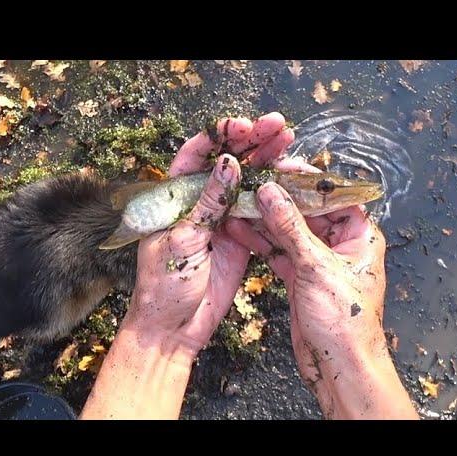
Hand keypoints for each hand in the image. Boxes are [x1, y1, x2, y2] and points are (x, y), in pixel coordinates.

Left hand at [81, 113, 294, 418]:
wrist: (174, 329)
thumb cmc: (164, 287)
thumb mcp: (183, 241)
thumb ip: (208, 204)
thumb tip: (229, 163)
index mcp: (175, 198)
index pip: (196, 155)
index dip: (220, 136)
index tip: (244, 126)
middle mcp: (199, 203)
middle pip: (228, 163)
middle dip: (252, 142)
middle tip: (278, 126)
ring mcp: (222, 220)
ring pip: (248, 183)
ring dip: (268, 162)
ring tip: (290, 142)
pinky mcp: (240, 239)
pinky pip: (260, 212)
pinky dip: (275, 197)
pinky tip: (293, 180)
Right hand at [226, 178, 417, 418]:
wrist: (339, 367)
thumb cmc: (346, 322)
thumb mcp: (317, 267)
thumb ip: (291, 228)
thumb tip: (273, 194)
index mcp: (359, 236)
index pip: (332, 197)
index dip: (306, 181)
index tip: (280, 169)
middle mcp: (340, 245)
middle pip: (306, 212)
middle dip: (279, 200)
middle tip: (253, 184)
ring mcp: (317, 262)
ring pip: (288, 232)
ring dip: (264, 220)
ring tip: (239, 203)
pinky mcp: (300, 278)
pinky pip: (279, 253)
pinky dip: (261, 243)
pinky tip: (240, 230)